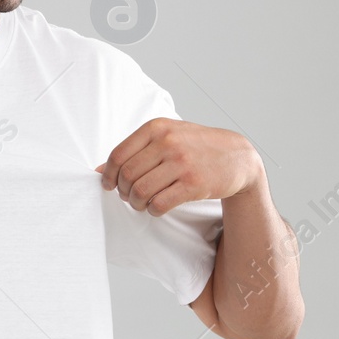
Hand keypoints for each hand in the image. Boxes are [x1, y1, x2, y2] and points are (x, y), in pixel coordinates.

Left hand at [95, 118, 260, 213]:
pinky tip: (157, 207)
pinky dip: (153, 210)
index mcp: (157, 128)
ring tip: (142, 203)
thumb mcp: (167, 136)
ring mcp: (181, 163)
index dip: (108, 175)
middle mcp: (168, 143)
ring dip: (136, 203)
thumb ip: (135, 149)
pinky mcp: (193, 184)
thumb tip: (100, 170)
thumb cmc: (196, 146)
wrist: (238, 156)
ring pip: (140, 191)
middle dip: (123, 192)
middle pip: (127, 176)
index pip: (118, 155)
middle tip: (129, 196)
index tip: (109, 185)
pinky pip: (159, 204)